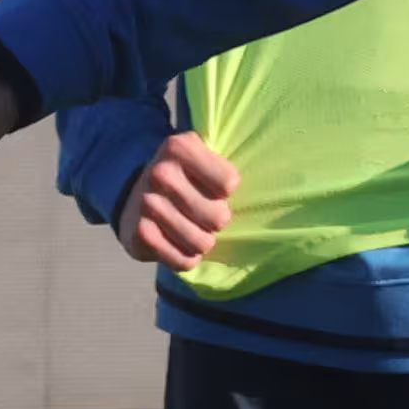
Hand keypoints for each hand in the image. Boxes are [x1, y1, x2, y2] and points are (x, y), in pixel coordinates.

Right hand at [119, 129, 238, 269]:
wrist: (133, 192)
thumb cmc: (185, 177)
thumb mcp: (203, 156)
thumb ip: (227, 164)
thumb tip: (275, 182)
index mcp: (180, 147)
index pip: (229, 184)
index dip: (224, 191)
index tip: (211, 187)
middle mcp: (160, 173)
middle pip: (219, 218)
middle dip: (215, 220)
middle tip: (201, 212)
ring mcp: (146, 203)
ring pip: (202, 244)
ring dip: (202, 241)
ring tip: (190, 228)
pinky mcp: (139, 234)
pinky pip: (183, 261)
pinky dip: (186, 258)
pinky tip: (177, 243)